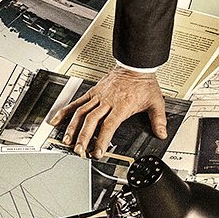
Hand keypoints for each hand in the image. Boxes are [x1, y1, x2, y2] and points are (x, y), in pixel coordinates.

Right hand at [49, 65, 166, 158]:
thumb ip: (158, 120)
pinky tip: (57, 120)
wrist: (136, 65)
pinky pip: (77, 102)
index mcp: (122, 106)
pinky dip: (66, 111)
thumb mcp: (156, 102)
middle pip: (92, 121)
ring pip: (82, 113)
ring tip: (67, 141)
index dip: (102, 140)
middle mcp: (108, 101)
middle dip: (84, 138)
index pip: (108, 126)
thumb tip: (162, 134)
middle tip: (79, 151)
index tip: (98, 152)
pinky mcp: (93, 92)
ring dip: (73, 128)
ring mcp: (98, 96)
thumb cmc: (144, 83)